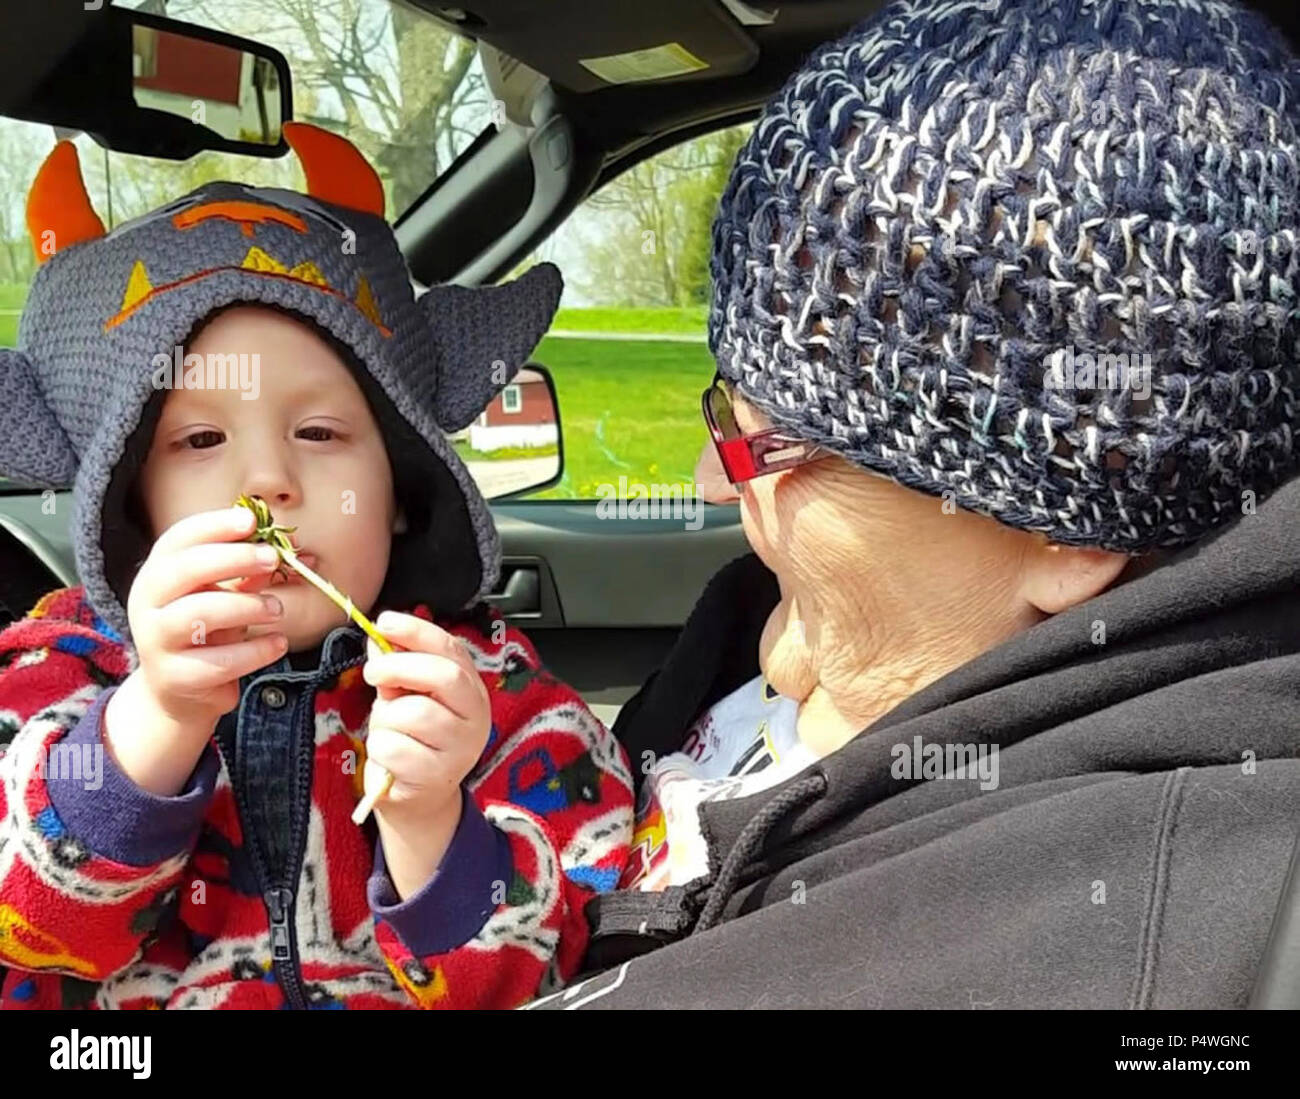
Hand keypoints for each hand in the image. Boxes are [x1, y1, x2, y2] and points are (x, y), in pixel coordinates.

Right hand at [125, 505, 288, 726]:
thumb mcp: (226, 595)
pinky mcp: (176, 677)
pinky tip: (277, 644)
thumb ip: (254, 571)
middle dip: (234, 558)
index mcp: (158, 573)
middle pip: (186, 570)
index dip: (215, 525)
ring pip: (200, 614)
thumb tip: (300, 548)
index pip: (179, 539)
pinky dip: (256, 650)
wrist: (179, 690)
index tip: (252, 520)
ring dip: (247, 606)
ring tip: (277, 609)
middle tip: (273, 558)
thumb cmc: (207, 631)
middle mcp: (148, 603)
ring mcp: (157, 641)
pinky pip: (220, 661)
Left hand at [361, 610, 491, 822]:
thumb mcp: (405, 696)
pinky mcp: (438, 776)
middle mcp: (476, 716)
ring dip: (387, 718)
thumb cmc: (412, 739)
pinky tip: (389, 757)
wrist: (418, 797)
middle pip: (443, 676)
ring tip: (388, 729)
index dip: (417, 631)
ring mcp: (461, 748)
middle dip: (399, 667)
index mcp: (471, 689)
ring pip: (414, 713)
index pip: (451, 649)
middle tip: (372, 673)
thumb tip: (379, 637)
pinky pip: (395, 748)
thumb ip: (397, 668)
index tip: (384, 621)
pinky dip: (381, 749)